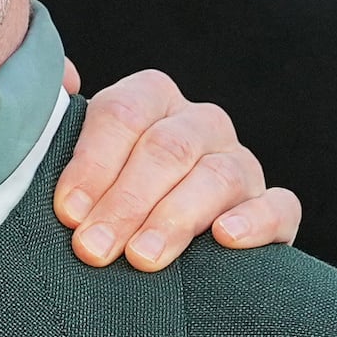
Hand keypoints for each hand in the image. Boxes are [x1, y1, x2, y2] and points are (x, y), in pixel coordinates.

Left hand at [54, 63, 304, 269]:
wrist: (151, 252)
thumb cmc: (103, 209)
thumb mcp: (75, 171)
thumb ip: (58, 129)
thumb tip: (66, 79)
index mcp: (151, 102)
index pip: (124, 114)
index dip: (93, 163)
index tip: (68, 213)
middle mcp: (200, 125)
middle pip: (169, 148)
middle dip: (126, 202)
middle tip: (93, 249)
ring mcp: (241, 164)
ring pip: (217, 176)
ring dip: (175, 218)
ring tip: (142, 257)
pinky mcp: (274, 209)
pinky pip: (278, 206)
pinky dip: (255, 221)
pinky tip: (225, 238)